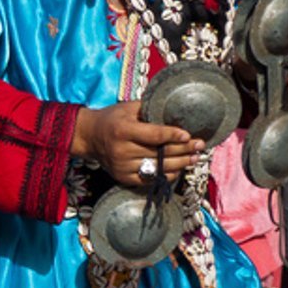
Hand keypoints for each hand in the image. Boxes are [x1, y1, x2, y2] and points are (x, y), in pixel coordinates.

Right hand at [71, 100, 201, 188]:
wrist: (88, 137)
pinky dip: (166, 174)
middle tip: (199, 145)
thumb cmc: (111, 118)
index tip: (189, 135)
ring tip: (194, 157)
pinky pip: (151, 179)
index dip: (174, 135)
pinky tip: (178, 168)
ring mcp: (122, 166)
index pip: (155, 135)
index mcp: (122, 130)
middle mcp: (121, 150)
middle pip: (160, 152)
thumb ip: (148, 109)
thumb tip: (174, 110)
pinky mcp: (123, 177)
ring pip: (158, 167)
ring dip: (180, 163)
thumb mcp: (126, 108)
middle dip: (184, 149)